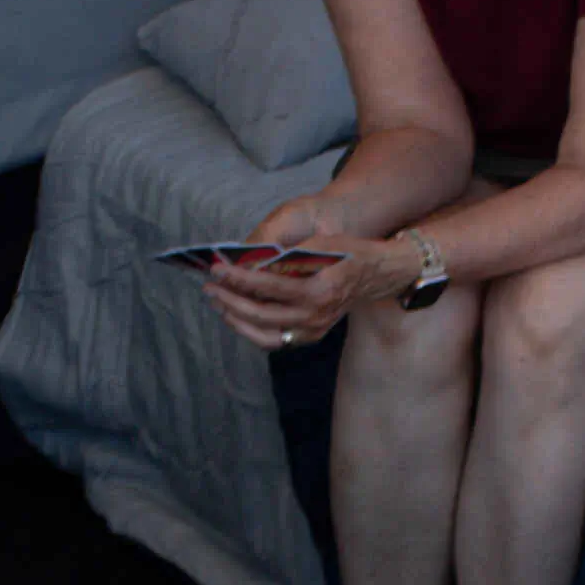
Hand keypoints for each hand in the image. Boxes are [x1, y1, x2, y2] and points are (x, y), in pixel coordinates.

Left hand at [201, 197, 397, 352]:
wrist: (375, 275)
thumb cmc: (347, 253)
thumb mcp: (321, 243)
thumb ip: (287, 255)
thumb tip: (247, 262)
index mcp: (319, 290)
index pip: (268, 287)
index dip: (239, 279)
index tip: (217, 270)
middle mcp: (316, 315)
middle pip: (261, 314)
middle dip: (230, 301)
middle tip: (209, 289)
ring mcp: (314, 329)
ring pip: (265, 334)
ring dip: (237, 320)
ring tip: (218, 304)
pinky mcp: (311, 336)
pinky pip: (276, 340)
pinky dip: (253, 331)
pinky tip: (237, 317)